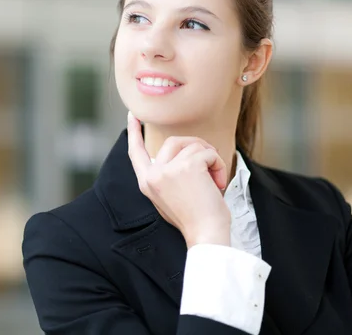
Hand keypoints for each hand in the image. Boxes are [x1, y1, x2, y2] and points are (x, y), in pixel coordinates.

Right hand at [127, 111, 230, 248]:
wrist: (206, 234)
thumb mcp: (169, 196)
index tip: (133, 116)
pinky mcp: (186, 166)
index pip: (136, 152)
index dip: (134, 132)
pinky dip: (218, 164)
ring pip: (192, 145)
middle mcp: (153, 175)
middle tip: (209, 168)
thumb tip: (178, 152)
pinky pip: (207, 153)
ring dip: (210, 158)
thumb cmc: (194, 218)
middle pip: (173, 142)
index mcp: (146, 183)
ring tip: (214, 180)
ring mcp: (168, 170)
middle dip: (195, 149)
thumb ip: (166, 175)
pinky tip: (217, 183)